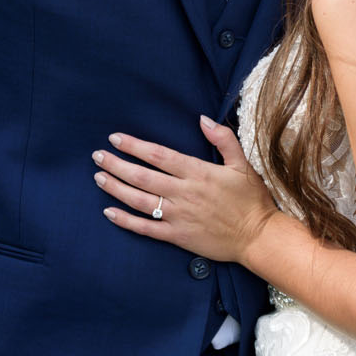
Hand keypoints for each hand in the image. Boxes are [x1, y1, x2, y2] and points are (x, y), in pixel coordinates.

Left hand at [93, 117, 269, 264]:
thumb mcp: (242, 164)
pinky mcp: (178, 236)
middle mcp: (183, 193)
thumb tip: (203, 119)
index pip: (158, 155)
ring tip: (99, 178)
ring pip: (139, 200)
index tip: (116, 138)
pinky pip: (146, 228)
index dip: (134, 146)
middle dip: (116, 165)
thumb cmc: (252, 200)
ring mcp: (178, 216)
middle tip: (98, 156)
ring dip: (116, 188)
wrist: (258, 236)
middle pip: (141, 176)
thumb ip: (223, 139)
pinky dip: (125, 221)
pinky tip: (109, 212)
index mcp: (197, 172)